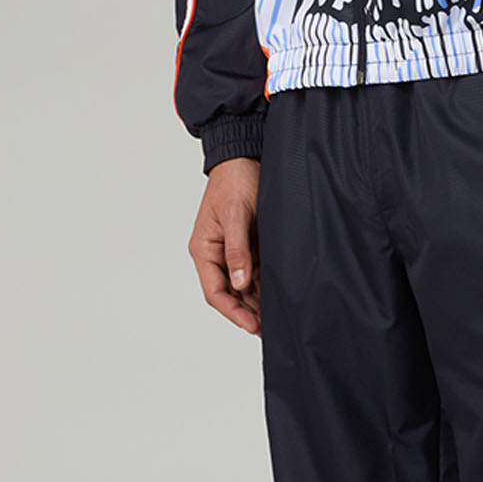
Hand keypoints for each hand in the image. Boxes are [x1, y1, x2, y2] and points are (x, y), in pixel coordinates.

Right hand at [189, 157, 261, 334]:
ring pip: (243, 283)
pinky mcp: (248, 241)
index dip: (233, 312)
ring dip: (257, 300)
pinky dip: (264, 282)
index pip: (215, 291)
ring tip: (277, 316)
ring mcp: (232, 248)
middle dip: (247, 311)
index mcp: (204, 248)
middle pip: (229, 292)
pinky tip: (278, 292)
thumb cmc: (236, 179)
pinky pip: (255, 269)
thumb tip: (239, 283)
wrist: (245, 153)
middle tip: (268, 328)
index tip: (252, 325)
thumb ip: (237, 249)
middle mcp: (216, 252)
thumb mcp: (236, 214)